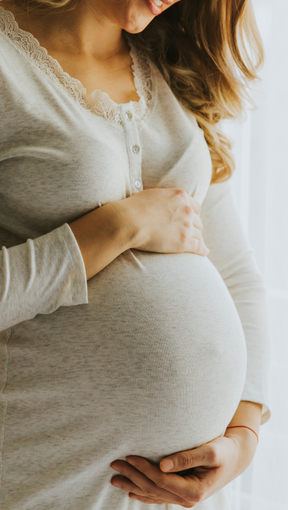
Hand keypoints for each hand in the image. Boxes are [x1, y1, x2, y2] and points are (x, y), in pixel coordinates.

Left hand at [110, 428, 257, 506]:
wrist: (236, 457)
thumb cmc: (224, 450)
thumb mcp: (210, 451)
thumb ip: (187, 457)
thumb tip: (162, 464)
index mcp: (194, 490)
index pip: (161, 480)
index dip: (143, 469)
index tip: (129, 457)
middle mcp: (188, 499)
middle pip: (153, 489)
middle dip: (132, 477)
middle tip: (114, 465)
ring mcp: (184, 498)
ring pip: (153, 494)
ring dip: (133, 485)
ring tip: (114, 479)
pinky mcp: (182, 493)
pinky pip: (159, 496)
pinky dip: (143, 493)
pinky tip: (131, 491)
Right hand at [121, 187, 208, 255]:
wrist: (128, 221)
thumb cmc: (134, 207)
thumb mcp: (154, 194)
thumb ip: (166, 198)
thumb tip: (166, 202)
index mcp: (181, 196)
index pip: (195, 207)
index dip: (193, 215)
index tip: (190, 220)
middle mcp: (187, 210)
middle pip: (198, 221)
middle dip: (194, 227)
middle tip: (190, 234)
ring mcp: (186, 226)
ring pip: (198, 235)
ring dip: (197, 239)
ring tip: (197, 244)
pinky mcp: (183, 242)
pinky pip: (198, 247)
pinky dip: (202, 250)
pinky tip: (204, 252)